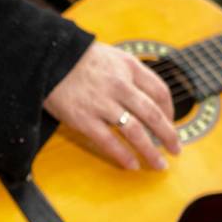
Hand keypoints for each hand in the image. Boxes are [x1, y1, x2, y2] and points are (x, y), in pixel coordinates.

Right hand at [43, 41, 179, 169]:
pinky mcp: (83, 119)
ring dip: (150, 151)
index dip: (170, 111)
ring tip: (158, 165)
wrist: (46, 58)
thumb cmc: (77, 58)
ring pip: (135, 132)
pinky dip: (123, 155)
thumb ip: (130, 73)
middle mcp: (120, 86)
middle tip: (176, 150)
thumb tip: (147, 95)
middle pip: (153, 115)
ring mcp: (102, 104)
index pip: (160, 91)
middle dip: (168, 136)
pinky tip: (131, 165)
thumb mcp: (111, 56)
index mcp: (129, 67)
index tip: (171, 124)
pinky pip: (109, 141)